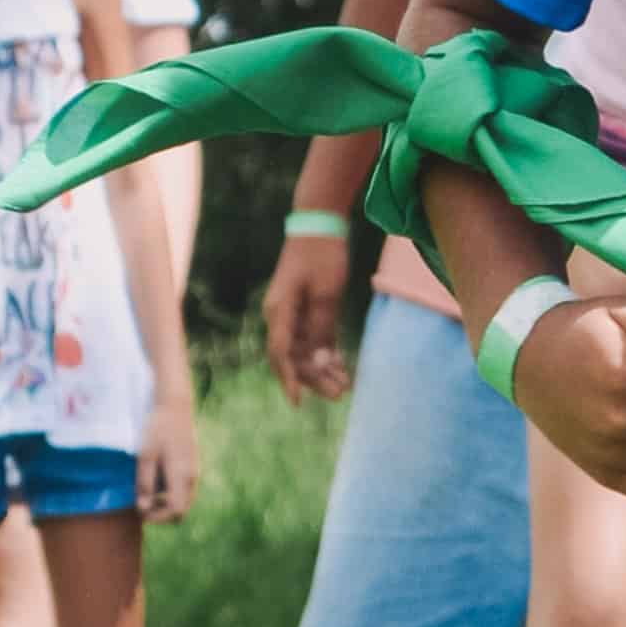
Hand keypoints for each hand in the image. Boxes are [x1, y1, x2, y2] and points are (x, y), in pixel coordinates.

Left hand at [138, 394, 200, 522]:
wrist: (175, 406)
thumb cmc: (157, 429)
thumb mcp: (145, 456)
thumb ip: (145, 483)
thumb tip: (143, 508)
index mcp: (182, 476)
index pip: (176, 511)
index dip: (158, 518)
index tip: (141, 513)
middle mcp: (192, 477)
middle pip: (182, 510)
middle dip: (162, 514)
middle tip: (142, 506)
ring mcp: (195, 471)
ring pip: (185, 500)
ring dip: (167, 504)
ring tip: (148, 494)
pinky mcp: (193, 465)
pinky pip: (185, 489)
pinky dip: (172, 494)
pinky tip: (158, 481)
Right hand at [262, 229, 352, 403]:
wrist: (319, 225)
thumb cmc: (323, 255)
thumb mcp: (326, 292)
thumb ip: (322, 326)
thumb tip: (320, 360)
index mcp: (280, 311)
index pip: (281, 353)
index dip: (290, 379)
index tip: (299, 401)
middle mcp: (281, 315)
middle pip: (293, 356)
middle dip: (315, 378)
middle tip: (339, 394)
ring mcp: (292, 313)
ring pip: (304, 350)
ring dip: (323, 368)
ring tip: (345, 385)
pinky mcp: (306, 309)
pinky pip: (313, 338)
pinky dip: (326, 353)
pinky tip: (341, 366)